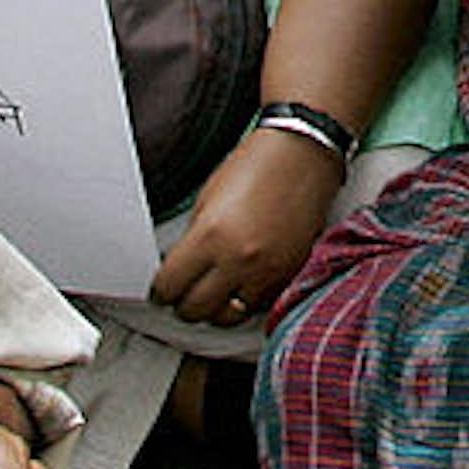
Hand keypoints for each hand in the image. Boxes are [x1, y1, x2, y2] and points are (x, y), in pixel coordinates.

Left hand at [150, 121, 344, 324]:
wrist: (307, 151)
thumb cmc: (260, 163)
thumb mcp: (209, 197)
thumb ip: (194, 240)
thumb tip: (183, 270)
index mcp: (211, 236)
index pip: (169, 288)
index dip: (161, 289)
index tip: (163, 287)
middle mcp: (239, 259)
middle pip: (194, 310)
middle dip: (184, 302)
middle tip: (185, 290)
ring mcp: (268, 270)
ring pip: (228, 316)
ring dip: (216, 307)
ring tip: (215, 290)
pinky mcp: (290, 272)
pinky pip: (258, 305)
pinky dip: (246, 300)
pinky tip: (243, 281)